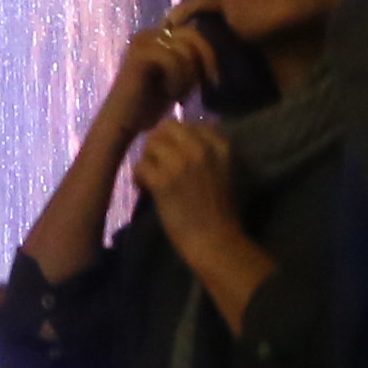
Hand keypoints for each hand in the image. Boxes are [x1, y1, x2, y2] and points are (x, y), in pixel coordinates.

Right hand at [100, 1, 222, 131]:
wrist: (126, 122)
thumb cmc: (153, 103)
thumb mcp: (181, 77)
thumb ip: (192, 59)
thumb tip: (213, 48)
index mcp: (157, 35)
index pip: (194, 32)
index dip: (208, 54)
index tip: (212, 81)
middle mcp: (148, 33)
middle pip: (192, 35)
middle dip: (201, 63)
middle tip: (200, 86)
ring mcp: (142, 42)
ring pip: (185, 49)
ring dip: (188, 75)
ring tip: (178, 92)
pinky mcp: (138, 55)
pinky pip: (172, 60)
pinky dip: (178, 80)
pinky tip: (170, 93)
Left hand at [131, 116, 248, 256]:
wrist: (215, 242)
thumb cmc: (224, 213)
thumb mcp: (228, 172)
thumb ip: (212, 152)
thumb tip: (187, 139)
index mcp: (220, 146)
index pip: (190, 125)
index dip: (178, 140)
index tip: (176, 157)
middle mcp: (201, 148)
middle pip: (167, 129)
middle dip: (159, 145)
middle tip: (159, 165)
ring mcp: (181, 162)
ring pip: (150, 144)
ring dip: (148, 161)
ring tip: (152, 179)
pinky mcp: (162, 180)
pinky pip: (139, 166)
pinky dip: (139, 178)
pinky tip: (146, 190)